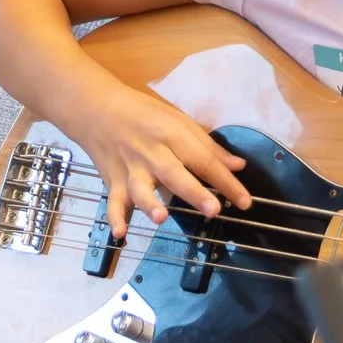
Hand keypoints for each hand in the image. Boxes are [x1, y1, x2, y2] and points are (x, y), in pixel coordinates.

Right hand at [78, 70, 248, 234]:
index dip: (226, 181)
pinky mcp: (112, 181)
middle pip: (175, 174)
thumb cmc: (144, 113)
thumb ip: (208, 146)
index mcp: (172, 134)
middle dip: (194, 192)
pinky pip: (113, 202)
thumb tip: (238, 166)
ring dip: (149, 204)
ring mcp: (130, 169)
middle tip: (214, 210)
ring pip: (141, 189)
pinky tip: (120, 233)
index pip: (203, 160)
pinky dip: (115, 218)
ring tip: (161, 218)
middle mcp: (151, 153)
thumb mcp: (178, 120)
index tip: (245, 201)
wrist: (97, 109)